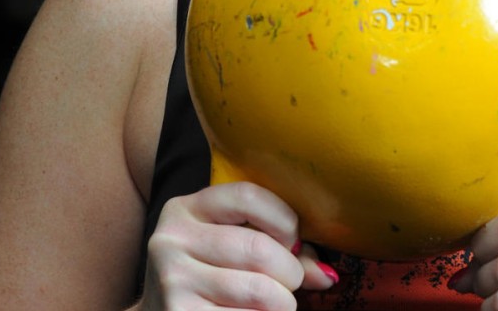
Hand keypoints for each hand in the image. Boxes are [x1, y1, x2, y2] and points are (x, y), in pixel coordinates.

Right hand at [140, 182, 336, 309]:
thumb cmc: (209, 274)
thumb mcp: (230, 246)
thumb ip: (278, 248)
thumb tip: (325, 275)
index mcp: (186, 208)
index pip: (247, 196)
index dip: (284, 218)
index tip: (294, 241)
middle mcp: (172, 239)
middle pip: (258, 248)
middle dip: (290, 271)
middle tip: (291, 282)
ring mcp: (172, 280)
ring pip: (258, 290)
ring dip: (283, 303)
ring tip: (278, 303)